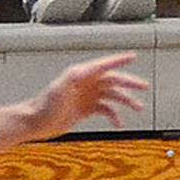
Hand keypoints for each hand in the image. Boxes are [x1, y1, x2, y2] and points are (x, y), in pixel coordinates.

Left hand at [18, 53, 148, 143]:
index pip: (104, 65)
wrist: (36, 123)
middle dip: (130, 83)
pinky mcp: (86, 109)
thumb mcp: (59, 89)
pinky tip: (119, 123)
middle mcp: (87, 84)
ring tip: (137, 107)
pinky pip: (106, 110)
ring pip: (113, 95)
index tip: (132, 57)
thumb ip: (73, 78)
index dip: (119, 60)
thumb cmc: (44, 106)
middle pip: (114, 80)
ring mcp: (87, 96)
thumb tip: (87, 69)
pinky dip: (114, 116)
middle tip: (144, 86)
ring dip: (126, 100)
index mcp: (82, 75)